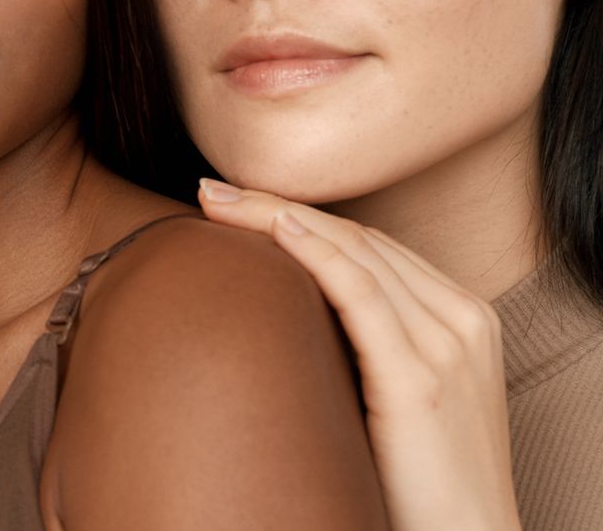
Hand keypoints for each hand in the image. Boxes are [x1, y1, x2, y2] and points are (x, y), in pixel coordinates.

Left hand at [199, 179, 519, 530]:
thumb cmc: (415, 481)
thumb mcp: (396, 397)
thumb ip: (363, 348)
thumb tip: (279, 317)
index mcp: (460, 318)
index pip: (369, 245)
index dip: (298, 217)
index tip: (235, 201)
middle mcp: (461, 319)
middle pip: (357, 238)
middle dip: (277, 207)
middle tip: (210, 189)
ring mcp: (446, 344)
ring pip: (353, 252)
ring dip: (277, 217)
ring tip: (217, 200)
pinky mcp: (420, 377)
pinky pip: (361, 292)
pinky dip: (314, 252)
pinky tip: (273, 228)